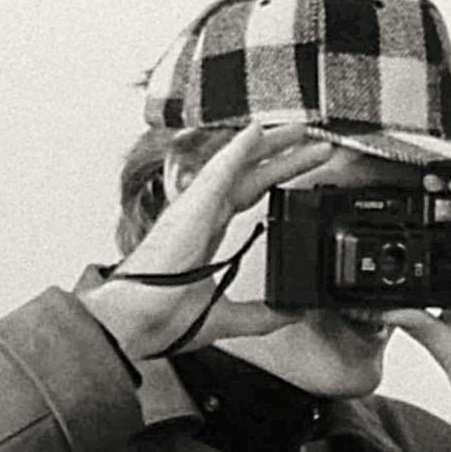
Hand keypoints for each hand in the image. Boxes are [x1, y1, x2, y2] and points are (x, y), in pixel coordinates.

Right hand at [91, 119, 336, 364]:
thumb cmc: (159, 316)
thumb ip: (260, 315)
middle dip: (283, 158)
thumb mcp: (224, 315)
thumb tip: (290, 314)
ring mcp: (194, 209)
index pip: (248, 197)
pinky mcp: (192, 208)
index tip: (303, 172)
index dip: (275, 181)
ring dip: (270, 146)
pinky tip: (259, 131)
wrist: (135, 322)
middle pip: (250, 176)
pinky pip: (218, 170)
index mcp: (204, 236)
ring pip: (239, 166)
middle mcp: (199, 216)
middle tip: (315, 145)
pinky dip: (238, 150)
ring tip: (301, 130)